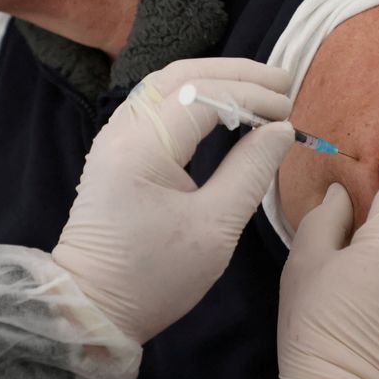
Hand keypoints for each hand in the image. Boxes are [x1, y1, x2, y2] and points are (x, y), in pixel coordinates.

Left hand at [52, 58, 295, 344]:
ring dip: (214, 78)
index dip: (250, 96)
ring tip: (260, 87)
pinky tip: (221, 104)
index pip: (203, 95)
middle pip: (181, 75)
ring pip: (166, 83)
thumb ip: (250, 171)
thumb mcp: (214, 228)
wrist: (91, 305)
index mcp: (142, 147)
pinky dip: (193, 94)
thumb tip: (280, 130)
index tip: (288, 112)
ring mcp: (114, 136)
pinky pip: (156, 102)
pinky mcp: (115, 149)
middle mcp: (122, 130)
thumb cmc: (154, 275)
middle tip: (282, 82)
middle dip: (236, 73)